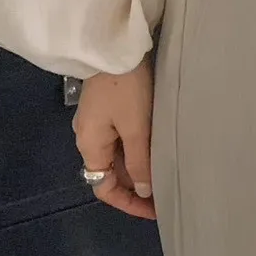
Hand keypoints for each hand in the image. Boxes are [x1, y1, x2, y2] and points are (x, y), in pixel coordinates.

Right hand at [72, 59, 156, 219]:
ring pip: (117, 156)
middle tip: (167, 192)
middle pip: (111, 173)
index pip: (104, 188)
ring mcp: (96, 121)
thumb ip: (139, 162)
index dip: (129, 203)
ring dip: (139, 167)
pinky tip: (156, 148)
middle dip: (137, 186)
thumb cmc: (126, 88)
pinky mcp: (107, 106)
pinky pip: (120, 138)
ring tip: (166, 173)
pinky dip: (137, 149)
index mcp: (89, 146)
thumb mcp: (135, 128)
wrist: (115, 45)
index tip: (155, 210)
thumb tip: (144, 191)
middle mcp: (88, 137)